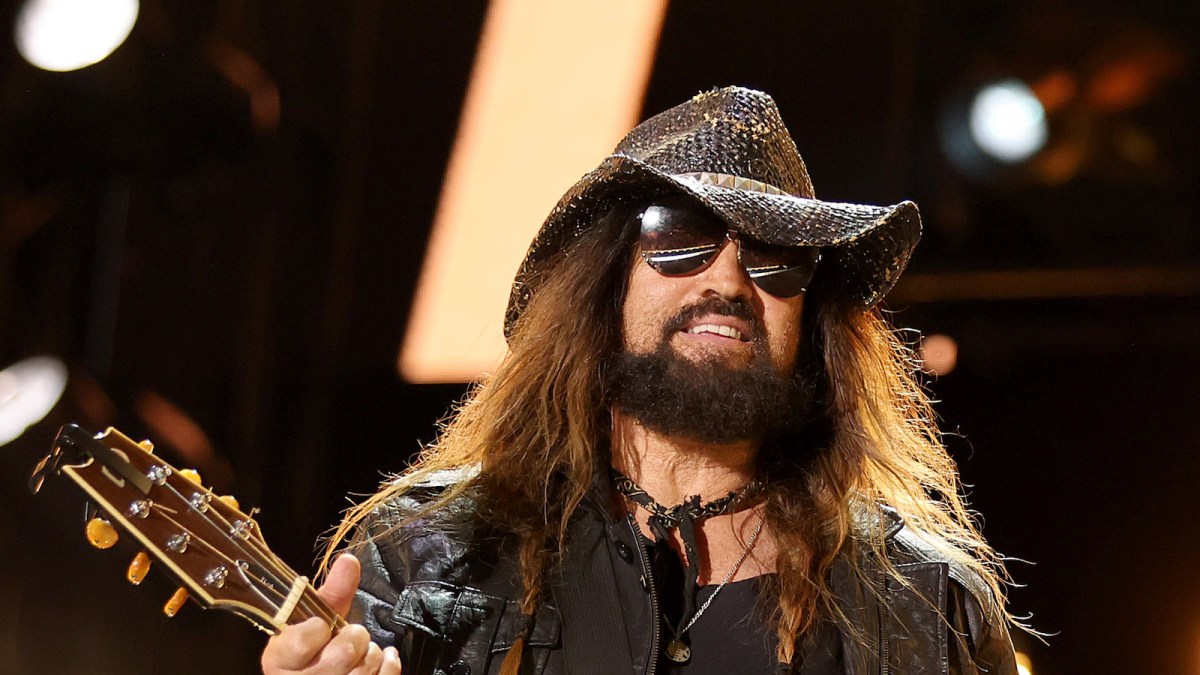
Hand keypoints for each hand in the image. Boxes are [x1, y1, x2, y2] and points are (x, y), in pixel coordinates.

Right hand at [261, 553, 401, 673]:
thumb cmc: (313, 651)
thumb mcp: (313, 623)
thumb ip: (331, 594)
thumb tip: (349, 560)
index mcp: (278, 661)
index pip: (308, 637)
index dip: (320, 627)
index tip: (319, 627)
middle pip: (344, 652)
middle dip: (355, 637)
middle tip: (348, 638)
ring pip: (364, 669)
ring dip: (371, 654)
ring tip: (361, 653)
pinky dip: (389, 665)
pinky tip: (384, 659)